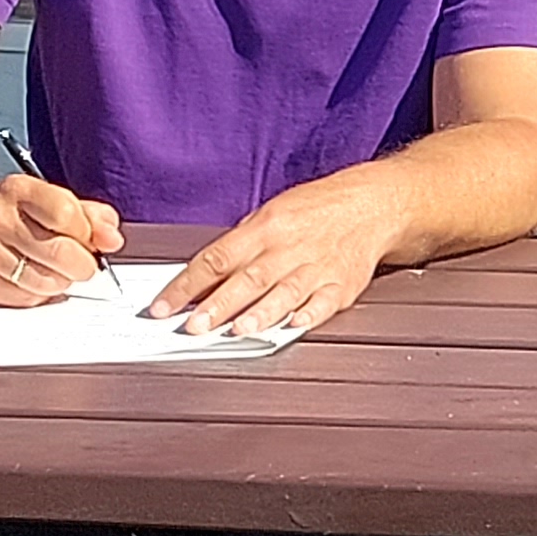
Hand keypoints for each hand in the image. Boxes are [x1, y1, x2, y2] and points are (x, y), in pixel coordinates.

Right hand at [0, 171, 119, 305]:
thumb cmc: (13, 214)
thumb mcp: (51, 200)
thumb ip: (90, 215)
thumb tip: (112, 239)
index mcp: (18, 189)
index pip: (66, 213)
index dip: (88, 233)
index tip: (93, 241)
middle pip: (59, 252)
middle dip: (81, 265)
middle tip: (81, 265)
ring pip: (44, 281)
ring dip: (59, 282)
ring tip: (52, 270)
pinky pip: (23, 300)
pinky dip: (37, 295)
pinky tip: (30, 280)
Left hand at [155, 174, 400, 339]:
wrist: (372, 204)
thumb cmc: (317, 209)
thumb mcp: (272, 214)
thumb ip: (240, 247)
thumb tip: (203, 280)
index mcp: (265, 228)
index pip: (217, 258)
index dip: (187, 284)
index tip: (164, 306)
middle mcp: (288, 247)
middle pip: (248, 278)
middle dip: (219, 304)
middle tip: (194, 326)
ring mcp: (317, 267)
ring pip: (283, 292)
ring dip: (259, 312)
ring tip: (238, 330)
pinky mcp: (342, 284)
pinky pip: (324, 301)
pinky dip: (310, 314)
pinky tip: (294, 324)